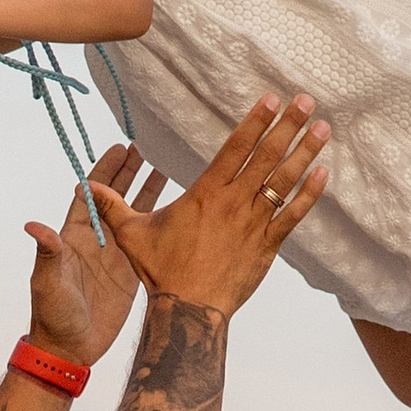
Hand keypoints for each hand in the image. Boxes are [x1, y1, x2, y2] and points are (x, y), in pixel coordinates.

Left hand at [24, 147, 174, 366]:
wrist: (70, 348)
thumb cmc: (53, 316)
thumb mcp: (48, 283)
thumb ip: (47, 253)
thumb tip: (33, 226)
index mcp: (74, 235)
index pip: (91, 192)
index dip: (104, 170)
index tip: (119, 147)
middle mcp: (96, 239)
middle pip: (114, 195)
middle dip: (128, 171)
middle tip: (146, 146)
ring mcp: (114, 253)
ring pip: (133, 213)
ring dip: (147, 190)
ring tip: (166, 166)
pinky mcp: (130, 270)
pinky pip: (145, 238)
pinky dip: (157, 220)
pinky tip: (174, 207)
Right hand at [100, 95, 326, 313]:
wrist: (190, 311)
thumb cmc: (162, 273)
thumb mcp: (132, 236)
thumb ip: (113, 207)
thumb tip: (86, 188)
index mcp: (205, 194)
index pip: (235, 149)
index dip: (255, 122)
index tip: (271, 99)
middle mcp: (234, 204)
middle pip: (266, 157)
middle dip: (288, 126)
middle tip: (306, 100)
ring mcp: (254, 224)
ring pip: (283, 181)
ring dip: (305, 152)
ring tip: (323, 128)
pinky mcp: (267, 246)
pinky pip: (293, 215)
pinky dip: (310, 195)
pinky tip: (324, 174)